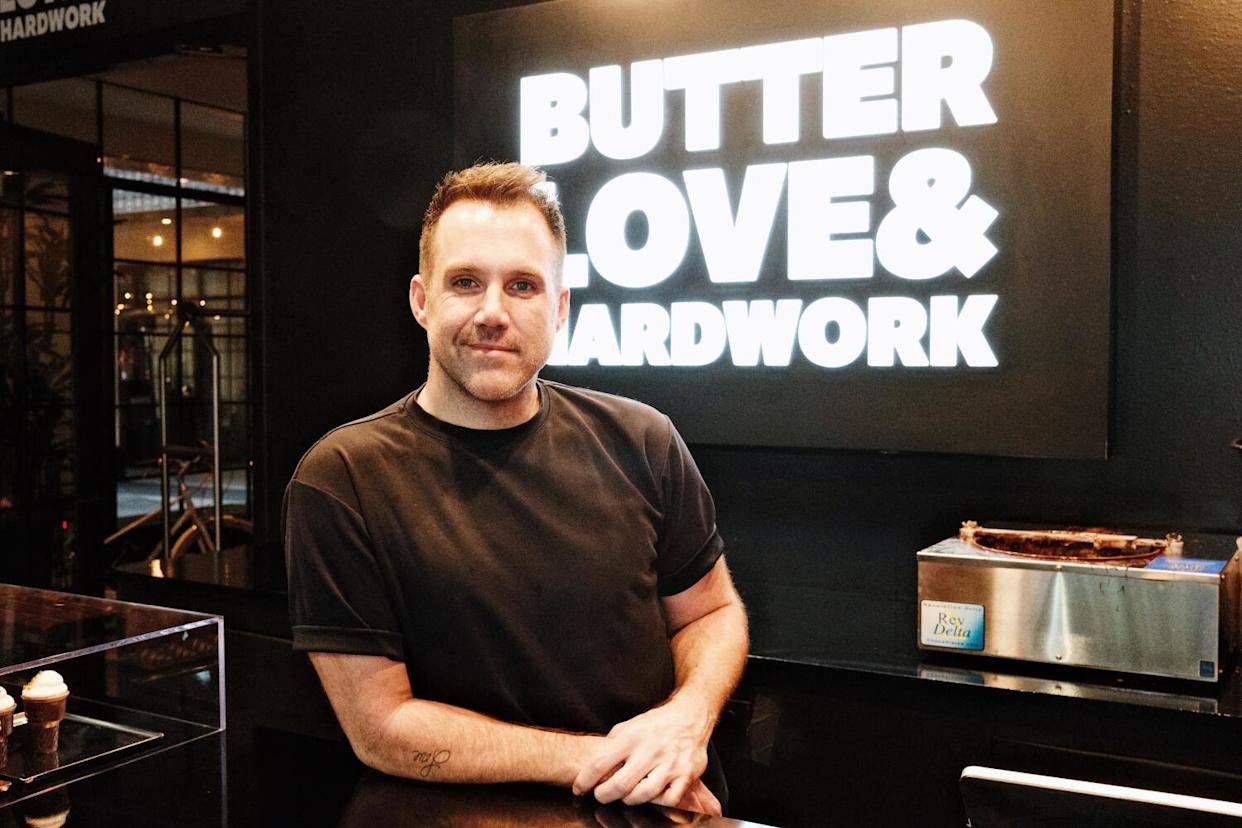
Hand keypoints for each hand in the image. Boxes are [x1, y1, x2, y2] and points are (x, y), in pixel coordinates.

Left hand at [572, 699, 717, 814]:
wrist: (691, 715)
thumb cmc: (657, 723)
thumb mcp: (630, 725)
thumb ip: (613, 742)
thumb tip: (594, 760)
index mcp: (632, 737)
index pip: (601, 764)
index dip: (585, 781)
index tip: (579, 789)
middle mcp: (650, 750)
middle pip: (620, 785)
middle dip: (605, 795)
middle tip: (601, 795)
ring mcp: (670, 763)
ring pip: (644, 795)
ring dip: (629, 800)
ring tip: (626, 795)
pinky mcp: (687, 774)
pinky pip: (669, 799)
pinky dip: (658, 801)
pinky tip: (653, 795)